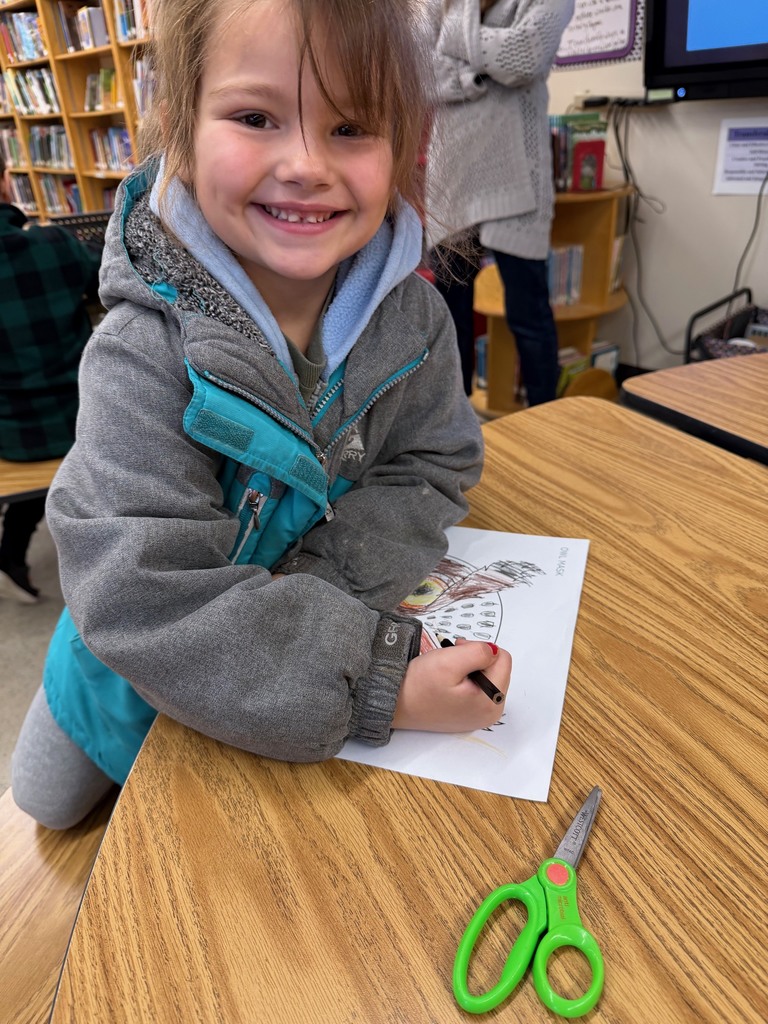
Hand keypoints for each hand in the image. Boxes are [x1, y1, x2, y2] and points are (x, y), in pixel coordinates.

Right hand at [392, 639, 511, 732]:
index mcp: (492, 702)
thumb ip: (478, 652)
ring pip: (486, 676)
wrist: (394, 704)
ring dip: (469, 668)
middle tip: (450, 662)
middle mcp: (491, 712)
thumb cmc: (419, 685)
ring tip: (447, 673)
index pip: (502, 659)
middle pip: (497, 669)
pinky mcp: (468, 714)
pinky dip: (464, 679)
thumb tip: (493, 651)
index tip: (457, 652)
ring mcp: (480, 716)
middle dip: (475, 659)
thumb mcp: (449, 661)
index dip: (479, 649)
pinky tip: (447, 683)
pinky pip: (476, 688)